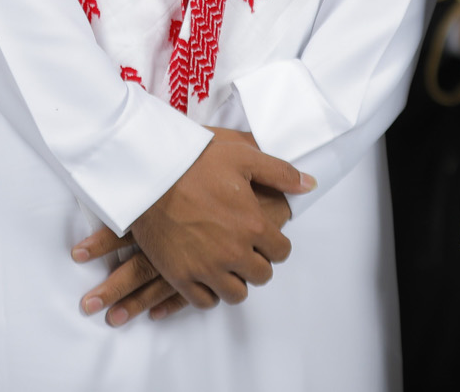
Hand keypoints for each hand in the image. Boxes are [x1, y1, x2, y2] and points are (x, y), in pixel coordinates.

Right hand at [79, 128, 310, 315]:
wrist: (150, 173)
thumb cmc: (197, 161)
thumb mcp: (244, 157)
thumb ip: (281, 173)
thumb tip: (310, 185)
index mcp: (253, 225)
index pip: (281, 252)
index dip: (276, 245)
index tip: (266, 238)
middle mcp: (233, 252)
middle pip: (261, 276)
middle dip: (258, 263)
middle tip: (247, 251)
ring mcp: (206, 268)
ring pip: (236, 294)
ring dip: (237, 281)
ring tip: (229, 267)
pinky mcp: (179, 276)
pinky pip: (204, 301)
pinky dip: (209, 294)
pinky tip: (208, 278)